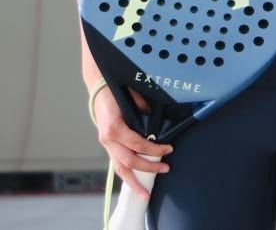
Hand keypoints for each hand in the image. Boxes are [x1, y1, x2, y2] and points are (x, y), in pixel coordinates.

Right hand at [93, 85, 171, 199]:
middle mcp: (108, 139)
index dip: (154, 149)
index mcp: (114, 128)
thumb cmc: (116, 91)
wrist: (99, 89)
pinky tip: (134, 182)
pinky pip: (117, 163)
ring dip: (133, 182)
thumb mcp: (132, 96)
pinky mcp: (107, 145)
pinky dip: (126, 174)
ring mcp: (106, 144)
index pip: (137, 144)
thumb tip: (157, 122)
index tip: (168, 148)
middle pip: (129, 162)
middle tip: (165, 169)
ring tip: (145, 194)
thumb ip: (143, 109)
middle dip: (148, 168)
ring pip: (119, 169)